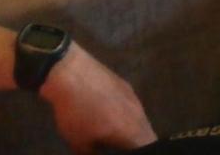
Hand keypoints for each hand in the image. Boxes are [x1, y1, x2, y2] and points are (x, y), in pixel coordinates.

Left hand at [41, 44, 156, 154]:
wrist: (71, 73)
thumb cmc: (77, 113)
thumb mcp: (79, 143)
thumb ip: (92, 153)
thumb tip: (96, 152)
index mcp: (132, 131)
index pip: (148, 144)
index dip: (142, 150)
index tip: (128, 150)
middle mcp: (139, 113)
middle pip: (147, 133)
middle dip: (137, 142)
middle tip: (123, 146)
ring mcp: (133, 96)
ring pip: (140, 118)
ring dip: (132, 128)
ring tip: (117, 133)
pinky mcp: (124, 85)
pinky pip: (131, 105)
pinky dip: (125, 113)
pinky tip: (108, 113)